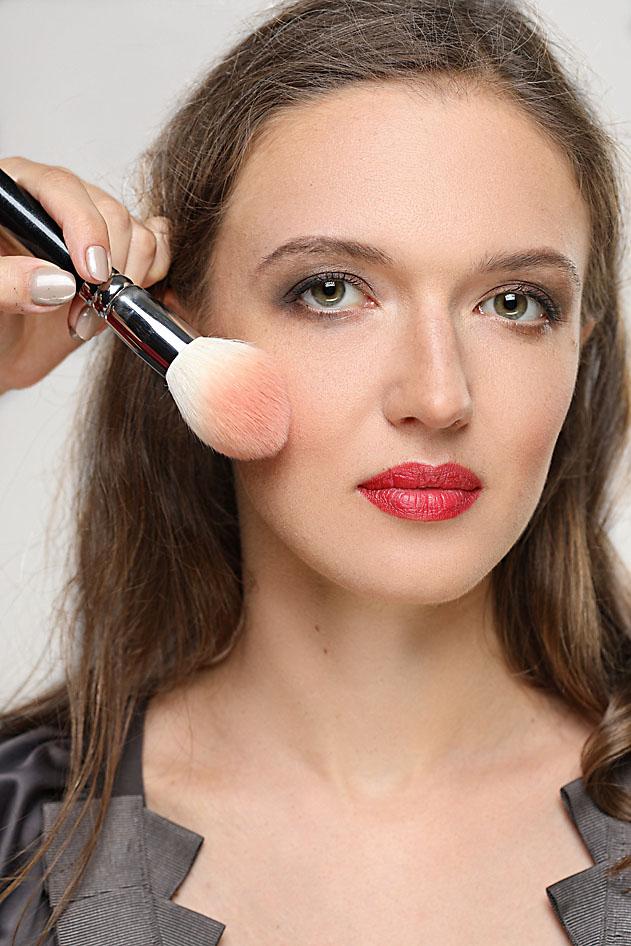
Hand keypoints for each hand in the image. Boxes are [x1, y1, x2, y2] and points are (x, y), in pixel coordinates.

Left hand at [0, 155, 170, 393]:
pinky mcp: (121, 250)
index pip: (62, 188)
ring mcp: (93, 227)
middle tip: (83, 313)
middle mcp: (58, 202)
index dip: (85, 228)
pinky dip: (150, 279)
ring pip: (139, 235)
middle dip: (107, 270)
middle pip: (110, 213)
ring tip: (91, 316)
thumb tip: (55, 281)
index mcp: (15, 193)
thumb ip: (7, 283)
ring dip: (127, 283)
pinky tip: (120, 303)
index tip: (92, 275)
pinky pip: (156, 249)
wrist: (8, 347)